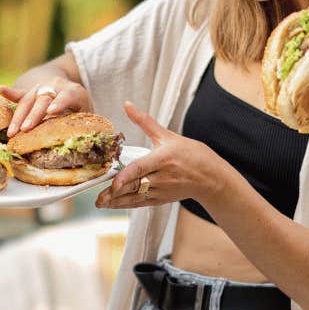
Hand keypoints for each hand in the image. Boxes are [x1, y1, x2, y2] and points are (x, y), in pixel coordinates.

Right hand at [0, 79, 92, 136]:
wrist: (71, 90)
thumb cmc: (82, 111)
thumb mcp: (87, 116)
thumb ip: (83, 124)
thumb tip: (82, 142)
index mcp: (74, 91)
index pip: (67, 95)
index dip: (60, 102)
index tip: (52, 111)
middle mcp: (57, 86)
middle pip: (44, 99)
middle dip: (34, 114)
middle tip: (26, 129)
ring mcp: (42, 87)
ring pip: (28, 100)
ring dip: (19, 116)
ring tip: (12, 132)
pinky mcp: (30, 92)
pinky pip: (20, 94)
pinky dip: (10, 93)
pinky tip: (0, 89)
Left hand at [94, 102, 232, 211]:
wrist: (211, 177)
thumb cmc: (190, 154)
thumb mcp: (167, 135)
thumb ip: (144, 121)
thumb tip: (127, 104)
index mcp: (163, 159)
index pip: (141, 168)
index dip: (126, 176)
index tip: (113, 183)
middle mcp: (162, 177)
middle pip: (135, 186)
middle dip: (115, 193)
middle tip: (97, 198)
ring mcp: (162, 190)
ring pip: (136, 197)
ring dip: (117, 202)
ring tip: (100, 203)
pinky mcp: (161, 199)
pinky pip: (141, 203)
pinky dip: (126, 204)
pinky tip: (112, 205)